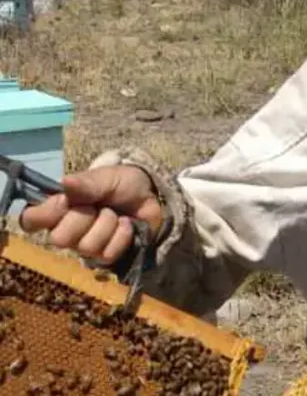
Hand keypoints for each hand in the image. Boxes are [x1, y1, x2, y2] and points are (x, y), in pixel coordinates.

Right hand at [19, 166, 163, 264]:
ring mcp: (86, 245)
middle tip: (98, 206)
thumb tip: (64, 182)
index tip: (64, 201)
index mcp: (58, 208)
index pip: (29, 221)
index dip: (44, 214)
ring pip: (86, 246)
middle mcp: (66, 230)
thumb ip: (85, 183)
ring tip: (115, 213)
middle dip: (83, 218)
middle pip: (59, 238)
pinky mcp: (107, 256)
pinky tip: (126, 225)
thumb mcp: (104, 177)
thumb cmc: (120, 184)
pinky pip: (107, 254)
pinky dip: (121, 236)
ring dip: (106, 225)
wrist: (150, 194)